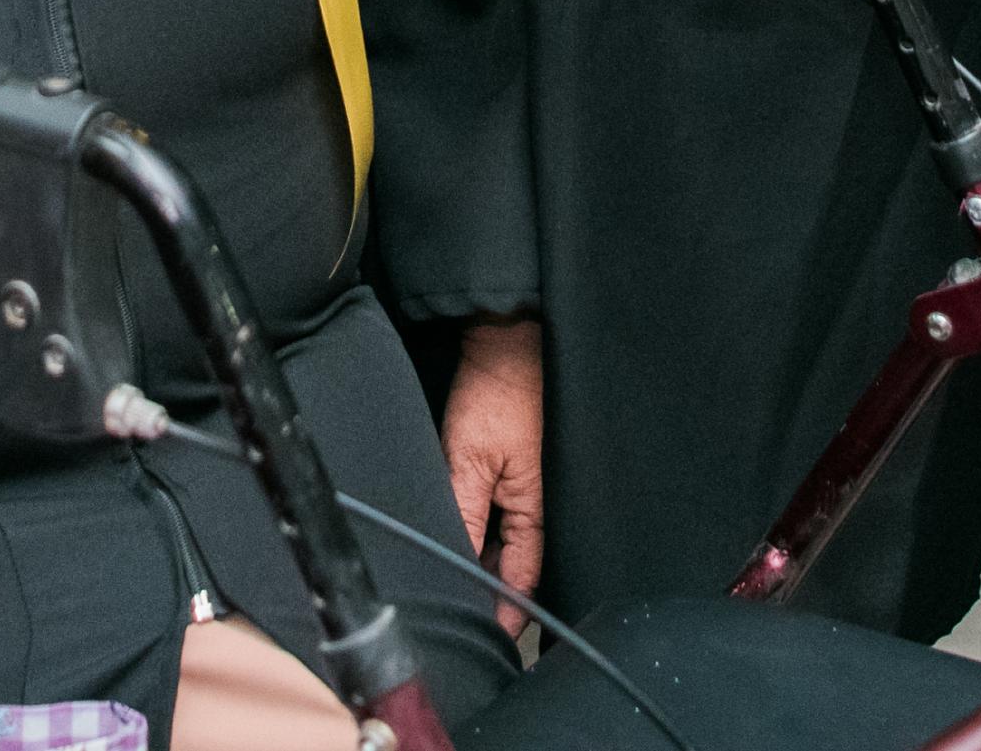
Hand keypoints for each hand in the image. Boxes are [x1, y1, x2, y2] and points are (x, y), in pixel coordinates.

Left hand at [441, 319, 545, 629]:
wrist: (504, 344)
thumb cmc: (496, 396)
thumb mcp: (468, 462)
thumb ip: (464, 518)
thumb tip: (453, 567)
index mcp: (535, 510)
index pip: (522, 580)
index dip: (502, 612)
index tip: (482, 636)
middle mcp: (535, 504)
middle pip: (511, 565)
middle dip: (485, 587)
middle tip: (451, 604)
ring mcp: (525, 487)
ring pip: (501, 542)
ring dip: (478, 556)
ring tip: (444, 569)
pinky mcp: (512, 471)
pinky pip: (497, 515)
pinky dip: (478, 528)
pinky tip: (453, 529)